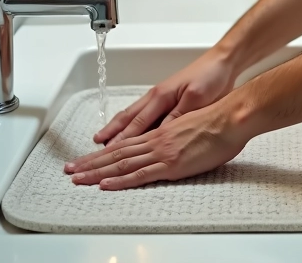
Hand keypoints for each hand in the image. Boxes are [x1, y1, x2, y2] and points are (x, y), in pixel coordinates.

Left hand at [65, 98, 251, 189]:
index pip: (125, 143)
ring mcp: (162, 151)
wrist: (231, 116)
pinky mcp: (171, 163)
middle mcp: (156, 139)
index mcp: (161, 131)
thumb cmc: (219, 119)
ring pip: (121, 163)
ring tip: (77, 178)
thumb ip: (179, 136)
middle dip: (91, 162)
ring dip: (96, 171)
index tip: (87, 159)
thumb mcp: (193, 125)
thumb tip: (176, 146)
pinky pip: (140, 174)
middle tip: (70, 171)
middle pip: (116, 153)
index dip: (104, 152)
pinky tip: (105, 185)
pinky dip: (120, 180)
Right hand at [92, 48, 238, 144]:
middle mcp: (156, 97)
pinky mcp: (168, 99)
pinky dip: (130, 124)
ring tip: (101, 140)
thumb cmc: (211, 78)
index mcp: (161, 96)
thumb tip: (159, 134)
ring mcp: (160, 97)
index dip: (121, 139)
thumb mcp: (196, 99)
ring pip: (132, 115)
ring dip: (116, 129)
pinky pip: (143, 114)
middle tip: (95, 147)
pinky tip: (127, 131)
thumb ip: (177, 116)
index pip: (137, 123)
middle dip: (110, 134)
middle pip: (127, 119)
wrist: (223, 62)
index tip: (106, 152)